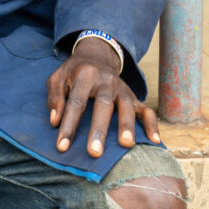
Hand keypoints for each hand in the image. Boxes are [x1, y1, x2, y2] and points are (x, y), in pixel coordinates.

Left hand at [46, 37, 160, 157]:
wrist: (96, 56)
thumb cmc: (73, 73)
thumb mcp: (57, 77)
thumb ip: (54, 97)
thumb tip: (54, 121)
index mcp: (84, 75)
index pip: (76, 102)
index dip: (68, 125)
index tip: (62, 146)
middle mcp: (106, 81)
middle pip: (103, 104)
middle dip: (98, 129)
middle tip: (94, 152)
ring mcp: (122, 89)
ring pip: (126, 106)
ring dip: (126, 125)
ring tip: (125, 145)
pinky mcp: (134, 97)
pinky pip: (146, 110)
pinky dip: (152, 124)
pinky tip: (154, 140)